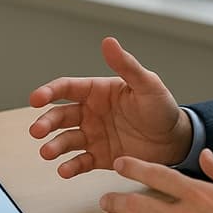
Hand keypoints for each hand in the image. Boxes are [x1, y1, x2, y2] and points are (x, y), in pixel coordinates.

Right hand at [29, 37, 189, 177]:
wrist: (176, 141)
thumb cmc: (161, 108)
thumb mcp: (146, 84)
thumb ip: (126, 65)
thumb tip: (108, 42)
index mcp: (97, 92)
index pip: (66, 88)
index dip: (49, 92)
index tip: (36, 99)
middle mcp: (90, 113)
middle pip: (60, 116)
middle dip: (46, 123)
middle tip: (37, 131)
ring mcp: (93, 136)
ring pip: (65, 140)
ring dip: (54, 146)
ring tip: (47, 153)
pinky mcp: (100, 157)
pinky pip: (80, 162)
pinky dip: (70, 167)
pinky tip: (64, 171)